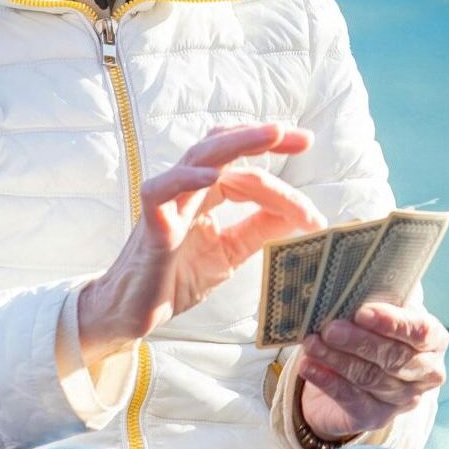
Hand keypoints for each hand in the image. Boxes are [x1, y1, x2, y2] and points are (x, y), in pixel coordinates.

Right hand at [79, 123, 323, 361]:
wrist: (134, 313)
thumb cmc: (176, 278)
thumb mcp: (231, 252)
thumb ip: (260, 230)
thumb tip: (301, 214)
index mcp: (207, 195)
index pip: (246, 172)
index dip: (280, 181)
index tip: (313, 204)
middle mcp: (188, 190)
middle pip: (223, 148)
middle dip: (262, 138)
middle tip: (301, 137)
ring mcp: (168, 203)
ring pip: (199, 157)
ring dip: (237, 142)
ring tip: (272, 134)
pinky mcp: (150, 224)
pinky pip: (161, 190)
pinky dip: (186, 178)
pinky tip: (215, 177)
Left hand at [296, 300, 448, 439]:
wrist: (361, 380)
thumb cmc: (377, 336)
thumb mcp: (384, 316)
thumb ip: (380, 302)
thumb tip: (356, 286)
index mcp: (435, 341)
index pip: (421, 332)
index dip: (393, 323)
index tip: (362, 312)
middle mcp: (427, 373)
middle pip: (394, 358)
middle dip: (359, 342)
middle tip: (330, 328)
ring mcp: (403, 399)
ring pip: (370, 378)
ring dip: (337, 359)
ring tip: (312, 343)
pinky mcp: (376, 417)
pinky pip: (351, 398)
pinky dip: (327, 381)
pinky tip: (309, 367)